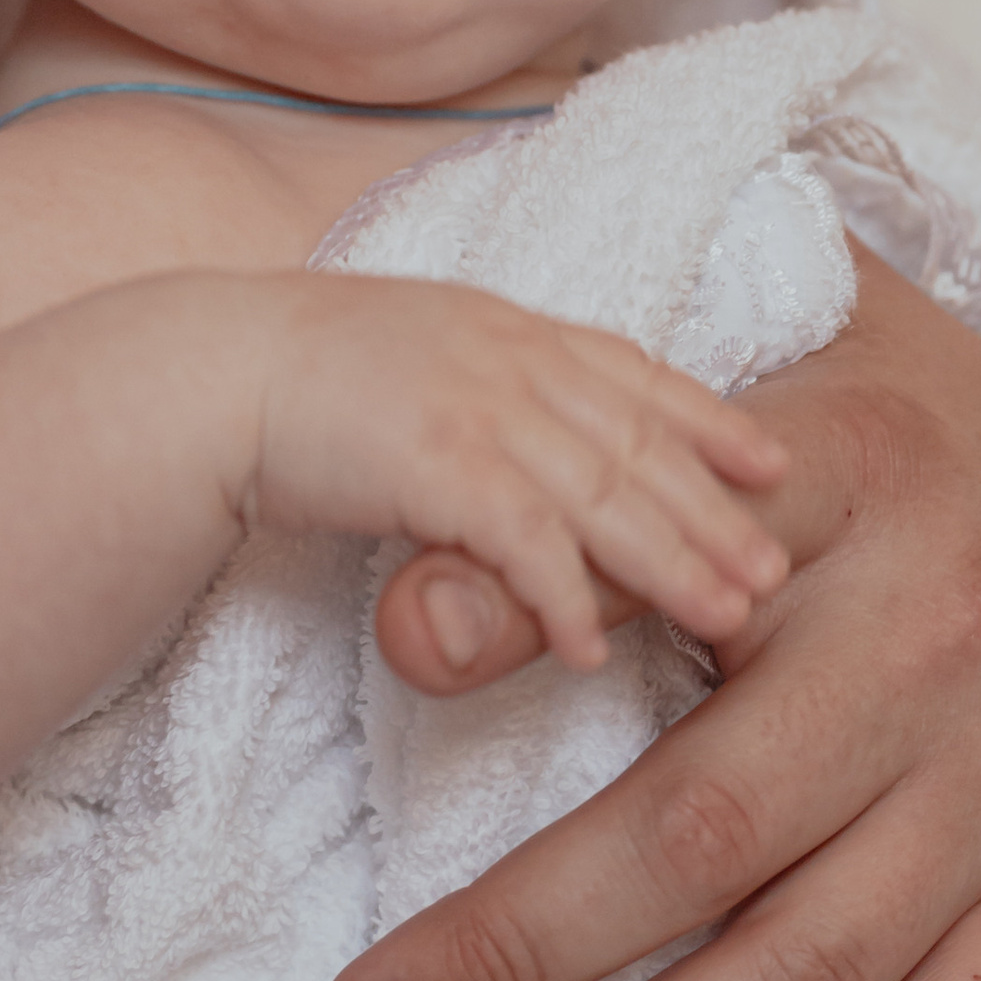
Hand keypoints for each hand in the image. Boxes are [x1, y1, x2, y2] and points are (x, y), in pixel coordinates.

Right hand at [254, 277, 787, 668]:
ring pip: (603, 493)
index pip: (634, 373)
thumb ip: (488, 385)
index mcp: (506, 327)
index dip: (710, 419)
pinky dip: (564, 600)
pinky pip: (522, 543)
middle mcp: (504, 355)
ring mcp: (472, 404)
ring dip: (668, 563)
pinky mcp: (432, 461)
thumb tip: (541, 435)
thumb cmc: (301, 382)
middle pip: (637, 442)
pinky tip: (591, 653)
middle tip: (772, 575)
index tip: (772, 464)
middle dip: (712, 512)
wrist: (207, 377)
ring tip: (723, 619)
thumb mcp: (418, 360)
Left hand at [320, 250, 980, 980]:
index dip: (540, 607)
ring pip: (814, 971)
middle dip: (526, 948)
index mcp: (858, 488)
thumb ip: (603, 468)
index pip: (682, 544)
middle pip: (715, 827)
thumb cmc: (917, 464)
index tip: (397, 666)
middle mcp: (945, 653)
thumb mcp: (785, 390)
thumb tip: (411, 617)